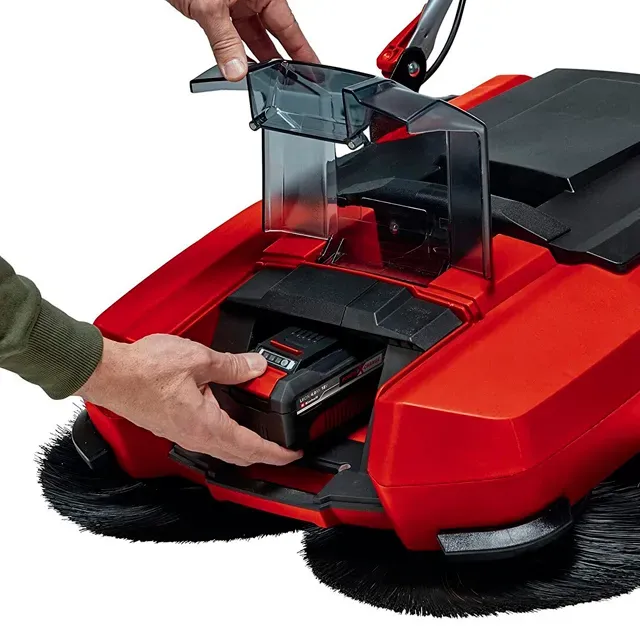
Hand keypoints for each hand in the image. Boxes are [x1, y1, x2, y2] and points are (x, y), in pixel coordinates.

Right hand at [76, 334, 301, 466]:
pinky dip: (227, 434)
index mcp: (206, 426)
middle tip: (283, 446)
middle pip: (239, 455)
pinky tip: (229, 416)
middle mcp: (195, 437)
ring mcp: (183, 434)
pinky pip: (207, 437)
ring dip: (245, 444)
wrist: (110, 374)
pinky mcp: (173, 426)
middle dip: (265, 453)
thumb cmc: (144, 370)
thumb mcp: (199, 359)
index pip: (252, 448)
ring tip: (262, 431)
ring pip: (223, 448)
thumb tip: (256, 367)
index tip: (294, 453)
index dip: (278, 453)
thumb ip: (233, 365)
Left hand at [168, 0, 318, 80]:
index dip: (302, 51)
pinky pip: (232, 35)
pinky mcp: (218, 7)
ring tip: (264, 81)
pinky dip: (234, 51)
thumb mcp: (210, 8)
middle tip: (292, 84)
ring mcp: (235, 2)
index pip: (289, 28)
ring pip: (251, 37)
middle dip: (280, 60)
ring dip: (254, 58)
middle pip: (273, 35)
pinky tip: (237, 65)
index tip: (314, 70)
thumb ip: (224, 42)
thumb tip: (236, 70)